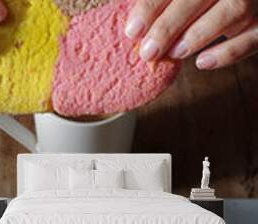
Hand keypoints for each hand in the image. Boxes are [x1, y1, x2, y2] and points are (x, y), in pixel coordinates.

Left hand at [125, 0, 257, 69]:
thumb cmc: (197, 0)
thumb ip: (159, 0)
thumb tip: (132, 25)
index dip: (150, 6)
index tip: (132, 31)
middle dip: (169, 26)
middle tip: (147, 52)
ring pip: (234, 11)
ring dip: (198, 36)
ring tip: (174, 53)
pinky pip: (253, 38)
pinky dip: (228, 52)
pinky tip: (202, 62)